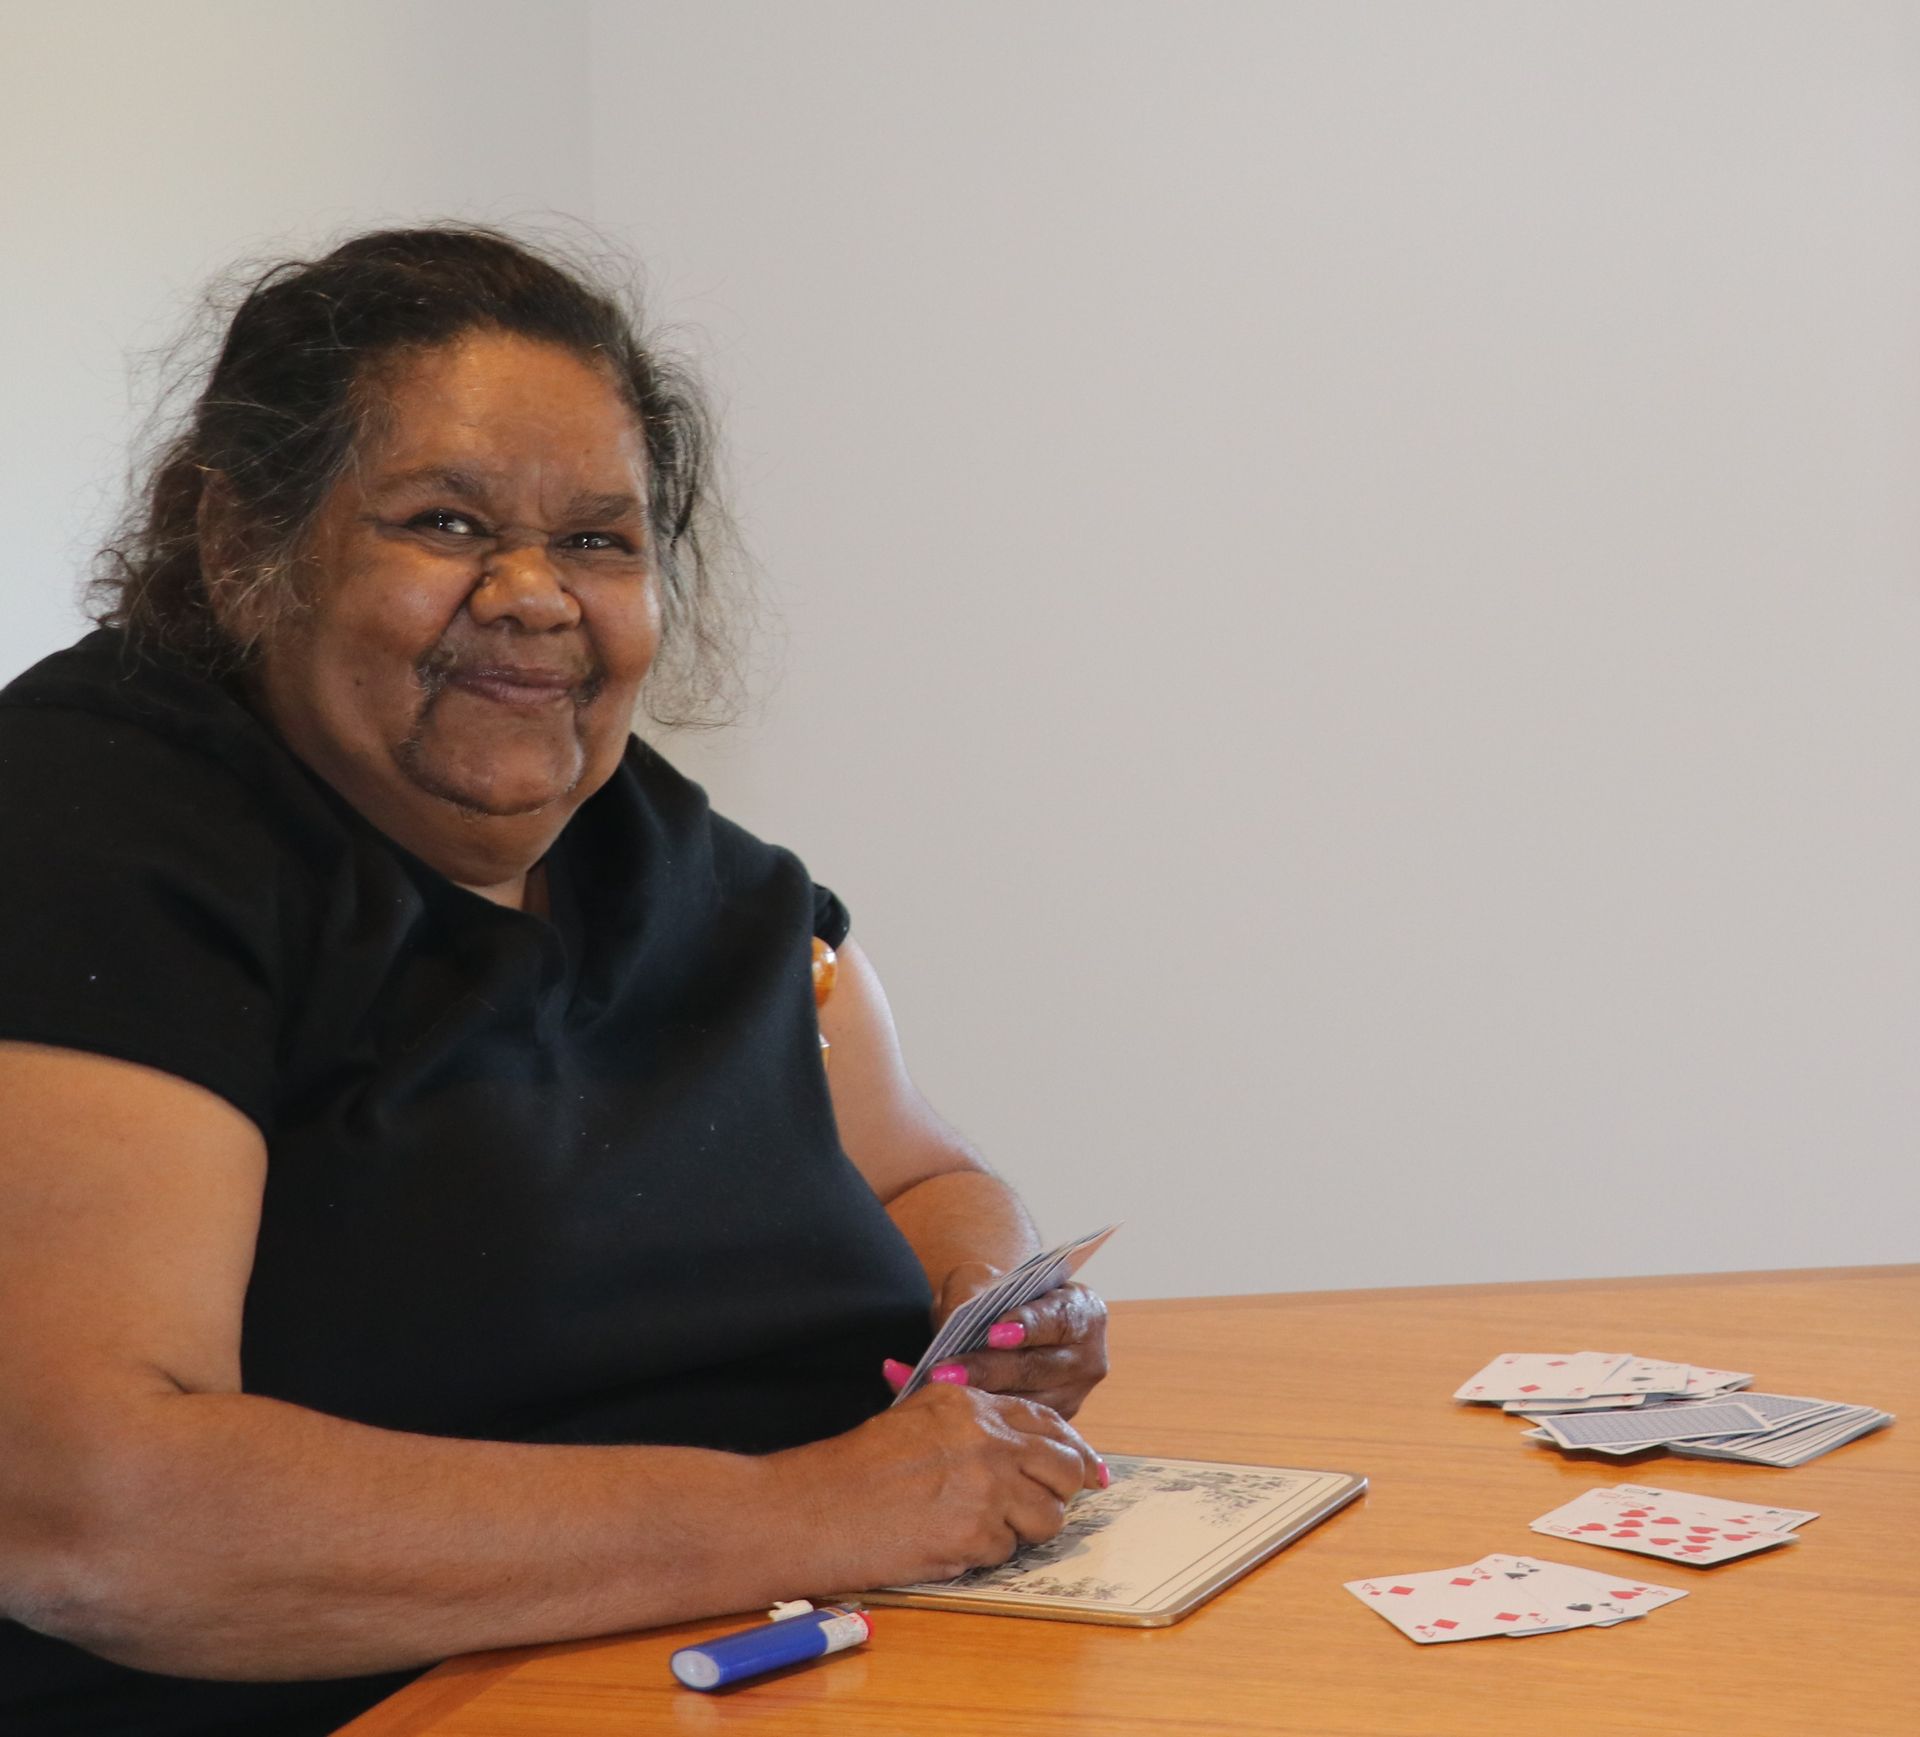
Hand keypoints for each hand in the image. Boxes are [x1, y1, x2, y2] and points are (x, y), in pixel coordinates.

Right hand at [769, 1382, 1107, 1589]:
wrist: (816, 1507)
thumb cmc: (854, 1468)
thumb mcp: (914, 1418)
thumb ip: (969, 1424)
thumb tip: (1021, 1445)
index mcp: (971, 1404)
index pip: (1047, 1421)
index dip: (1072, 1449)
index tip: (1088, 1469)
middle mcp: (986, 1438)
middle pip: (1064, 1466)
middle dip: (1062, 1490)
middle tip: (1043, 1507)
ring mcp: (985, 1485)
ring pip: (1047, 1515)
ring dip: (1024, 1529)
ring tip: (981, 1530)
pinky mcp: (975, 1532)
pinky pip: (1008, 1551)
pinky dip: (986, 1555)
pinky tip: (950, 1546)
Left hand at [885, 1262, 1110, 1420]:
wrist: (1001, 1326)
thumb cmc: (998, 1297)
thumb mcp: (985, 1280)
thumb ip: (973, 1292)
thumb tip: (955, 1319)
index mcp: (1084, 1313)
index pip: (1060, 1318)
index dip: (1029, 1325)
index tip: (994, 1332)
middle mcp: (1087, 1359)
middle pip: (1038, 1369)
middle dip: (988, 1370)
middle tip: (944, 1373)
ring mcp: (1071, 1399)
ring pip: (1024, 1405)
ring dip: (977, 1400)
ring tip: (933, 1393)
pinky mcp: (1048, 1428)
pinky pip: (1012, 1426)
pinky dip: (974, 1416)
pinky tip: (936, 1407)